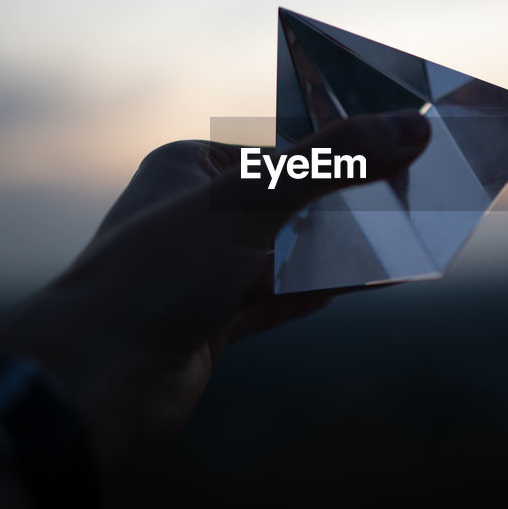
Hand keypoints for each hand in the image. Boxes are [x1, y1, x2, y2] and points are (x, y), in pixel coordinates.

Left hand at [0, 111, 430, 466]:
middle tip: (407, 198)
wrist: (97, 377)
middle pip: (284, 204)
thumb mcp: (251, 201)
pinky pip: (276, 301)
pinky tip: (360, 285)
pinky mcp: (211, 323)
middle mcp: (192, 216)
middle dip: (340, 207)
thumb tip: (410, 131)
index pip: (274, 151)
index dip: (333, 154)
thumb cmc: (157, 272)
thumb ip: (332, 164)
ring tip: (399, 240)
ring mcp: (202, 272)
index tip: (393, 153)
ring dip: (334, 253)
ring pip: (283, 256)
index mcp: (186, 168)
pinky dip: (315, 293)